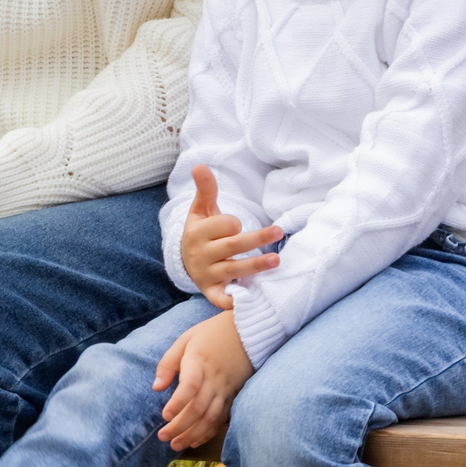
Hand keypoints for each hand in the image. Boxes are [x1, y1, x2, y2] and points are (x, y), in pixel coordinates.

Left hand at [153, 308, 253, 450]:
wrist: (247, 332)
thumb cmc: (211, 334)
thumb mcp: (185, 339)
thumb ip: (168, 363)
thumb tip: (156, 387)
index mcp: (199, 361)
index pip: (190, 386)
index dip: (177, 403)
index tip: (164, 415)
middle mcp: (215, 378)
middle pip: (198, 408)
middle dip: (180, 426)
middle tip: (163, 437)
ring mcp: (226, 389)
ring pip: (211, 418)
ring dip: (193, 434)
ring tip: (176, 445)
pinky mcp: (234, 396)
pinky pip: (222, 418)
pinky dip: (209, 432)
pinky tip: (195, 440)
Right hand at [179, 164, 280, 309]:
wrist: (186, 262)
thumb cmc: (201, 232)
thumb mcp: (201, 211)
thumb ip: (205, 189)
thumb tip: (199, 165)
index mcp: (197, 233)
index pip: (223, 225)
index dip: (233, 223)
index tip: (236, 225)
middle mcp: (201, 255)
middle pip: (232, 246)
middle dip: (256, 239)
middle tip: (279, 230)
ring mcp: (207, 275)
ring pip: (234, 270)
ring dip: (256, 266)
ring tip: (277, 260)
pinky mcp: (212, 293)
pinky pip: (223, 299)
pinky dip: (235, 301)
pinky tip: (253, 297)